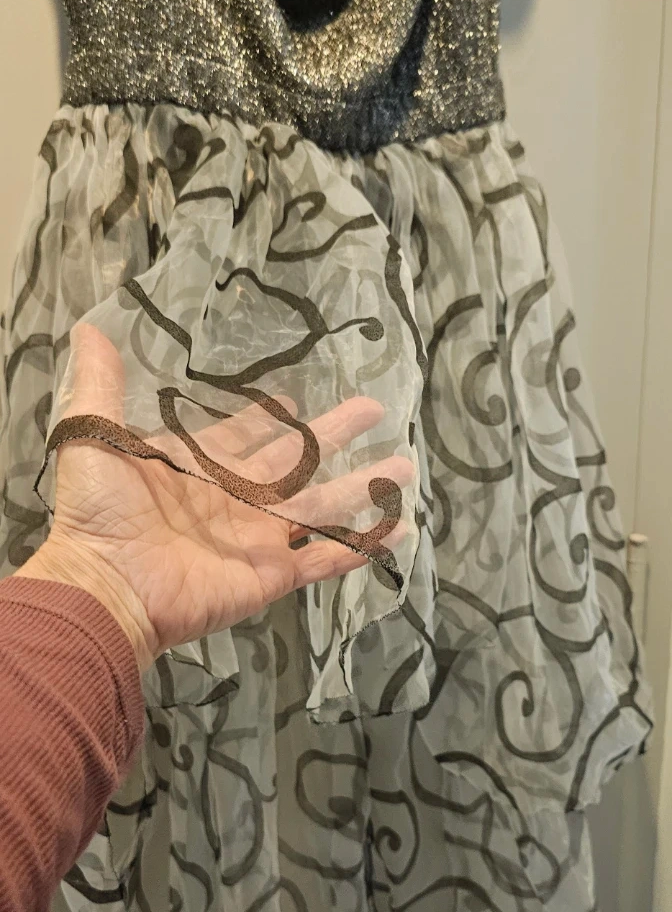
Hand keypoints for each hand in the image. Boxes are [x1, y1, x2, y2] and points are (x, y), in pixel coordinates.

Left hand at [22, 325, 412, 669]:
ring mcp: (258, 539)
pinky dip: (361, 547)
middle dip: (336, 434)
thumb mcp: (93, 436)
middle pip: (299, 461)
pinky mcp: (271, 576)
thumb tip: (89, 327)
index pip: (245, 436)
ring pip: (323, 506)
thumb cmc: (98, 513)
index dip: (269, 419)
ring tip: (407, 466)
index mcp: (200, 465)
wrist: (106, 584)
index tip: (295, 400)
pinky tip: (398, 531)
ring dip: (364, 487)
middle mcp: (236, 499)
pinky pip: (324, 560)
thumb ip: (101, 384)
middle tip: (374, 408)